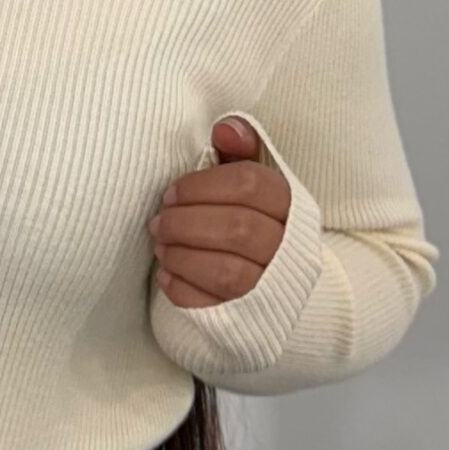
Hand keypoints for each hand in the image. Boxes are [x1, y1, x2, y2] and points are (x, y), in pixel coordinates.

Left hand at [150, 116, 290, 308]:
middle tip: (159, 221)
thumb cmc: (251, 216)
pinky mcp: (250, 320)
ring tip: (161, 245)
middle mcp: (288, 248)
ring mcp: (271, 288)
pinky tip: (167, 274)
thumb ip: (239, 148)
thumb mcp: (250, 177)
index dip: (202, 185)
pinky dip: (182, 289)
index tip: (172, 192)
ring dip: (182, 255)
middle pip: (238, 229)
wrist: (273, 280)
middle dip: (186, 222)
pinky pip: (213, 307)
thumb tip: (223, 129)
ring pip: (227, 272)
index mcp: (289, 205)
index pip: (250, 185)